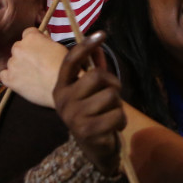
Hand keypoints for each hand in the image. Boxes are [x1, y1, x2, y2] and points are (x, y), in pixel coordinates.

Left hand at [0, 28, 69, 107]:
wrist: (63, 87)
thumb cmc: (64, 67)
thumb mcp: (58, 46)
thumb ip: (45, 42)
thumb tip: (42, 41)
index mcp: (31, 38)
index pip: (28, 33)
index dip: (35, 42)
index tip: (39, 48)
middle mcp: (19, 48)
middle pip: (18, 48)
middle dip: (25, 54)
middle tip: (37, 64)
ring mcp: (13, 64)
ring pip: (12, 62)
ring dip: (19, 66)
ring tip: (32, 76)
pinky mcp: (9, 79)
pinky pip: (4, 75)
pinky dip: (11, 77)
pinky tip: (22, 81)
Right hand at [53, 32, 125, 175]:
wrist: (94, 148)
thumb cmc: (94, 113)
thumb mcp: (92, 90)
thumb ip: (94, 67)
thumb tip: (98, 40)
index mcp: (61, 87)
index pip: (71, 61)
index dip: (86, 46)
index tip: (102, 34)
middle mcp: (62, 100)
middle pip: (97, 76)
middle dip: (112, 84)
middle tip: (112, 96)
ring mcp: (73, 116)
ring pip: (110, 95)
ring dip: (118, 105)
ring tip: (110, 114)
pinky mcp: (87, 131)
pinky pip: (116, 115)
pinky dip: (121, 120)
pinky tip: (113, 127)